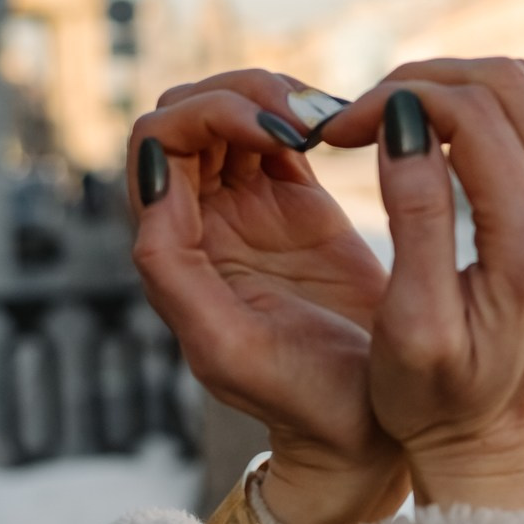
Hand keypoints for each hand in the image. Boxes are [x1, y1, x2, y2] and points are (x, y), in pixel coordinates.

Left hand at [127, 71, 407, 523]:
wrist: (369, 430)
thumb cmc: (301, 403)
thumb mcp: (225, 348)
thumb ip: (171, 270)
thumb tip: (154, 182)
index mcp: (175, 252)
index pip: (157, 146)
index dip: (205, 118)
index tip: (274, 134)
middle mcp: (202, 223)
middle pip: (188, 115)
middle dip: (237, 94)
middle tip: (301, 118)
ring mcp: (250, 211)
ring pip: (233, 114)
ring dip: (271, 95)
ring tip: (327, 118)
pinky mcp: (299, 206)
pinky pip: (283, 132)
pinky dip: (306, 111)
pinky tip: (343, 125)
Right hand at [322, 58, 523, 513]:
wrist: (489, 446)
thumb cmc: (435, 402)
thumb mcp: (411, 323)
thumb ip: (416, 218)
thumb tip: (406, 123)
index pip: (474, 115)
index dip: (397, 100)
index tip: (338, 130)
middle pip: (507, 82)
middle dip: (421, 80)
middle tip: (355, 118)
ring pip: (521, 91)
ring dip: (446, 89)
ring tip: (381, 124)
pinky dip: (469, 111)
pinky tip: (418, 141)